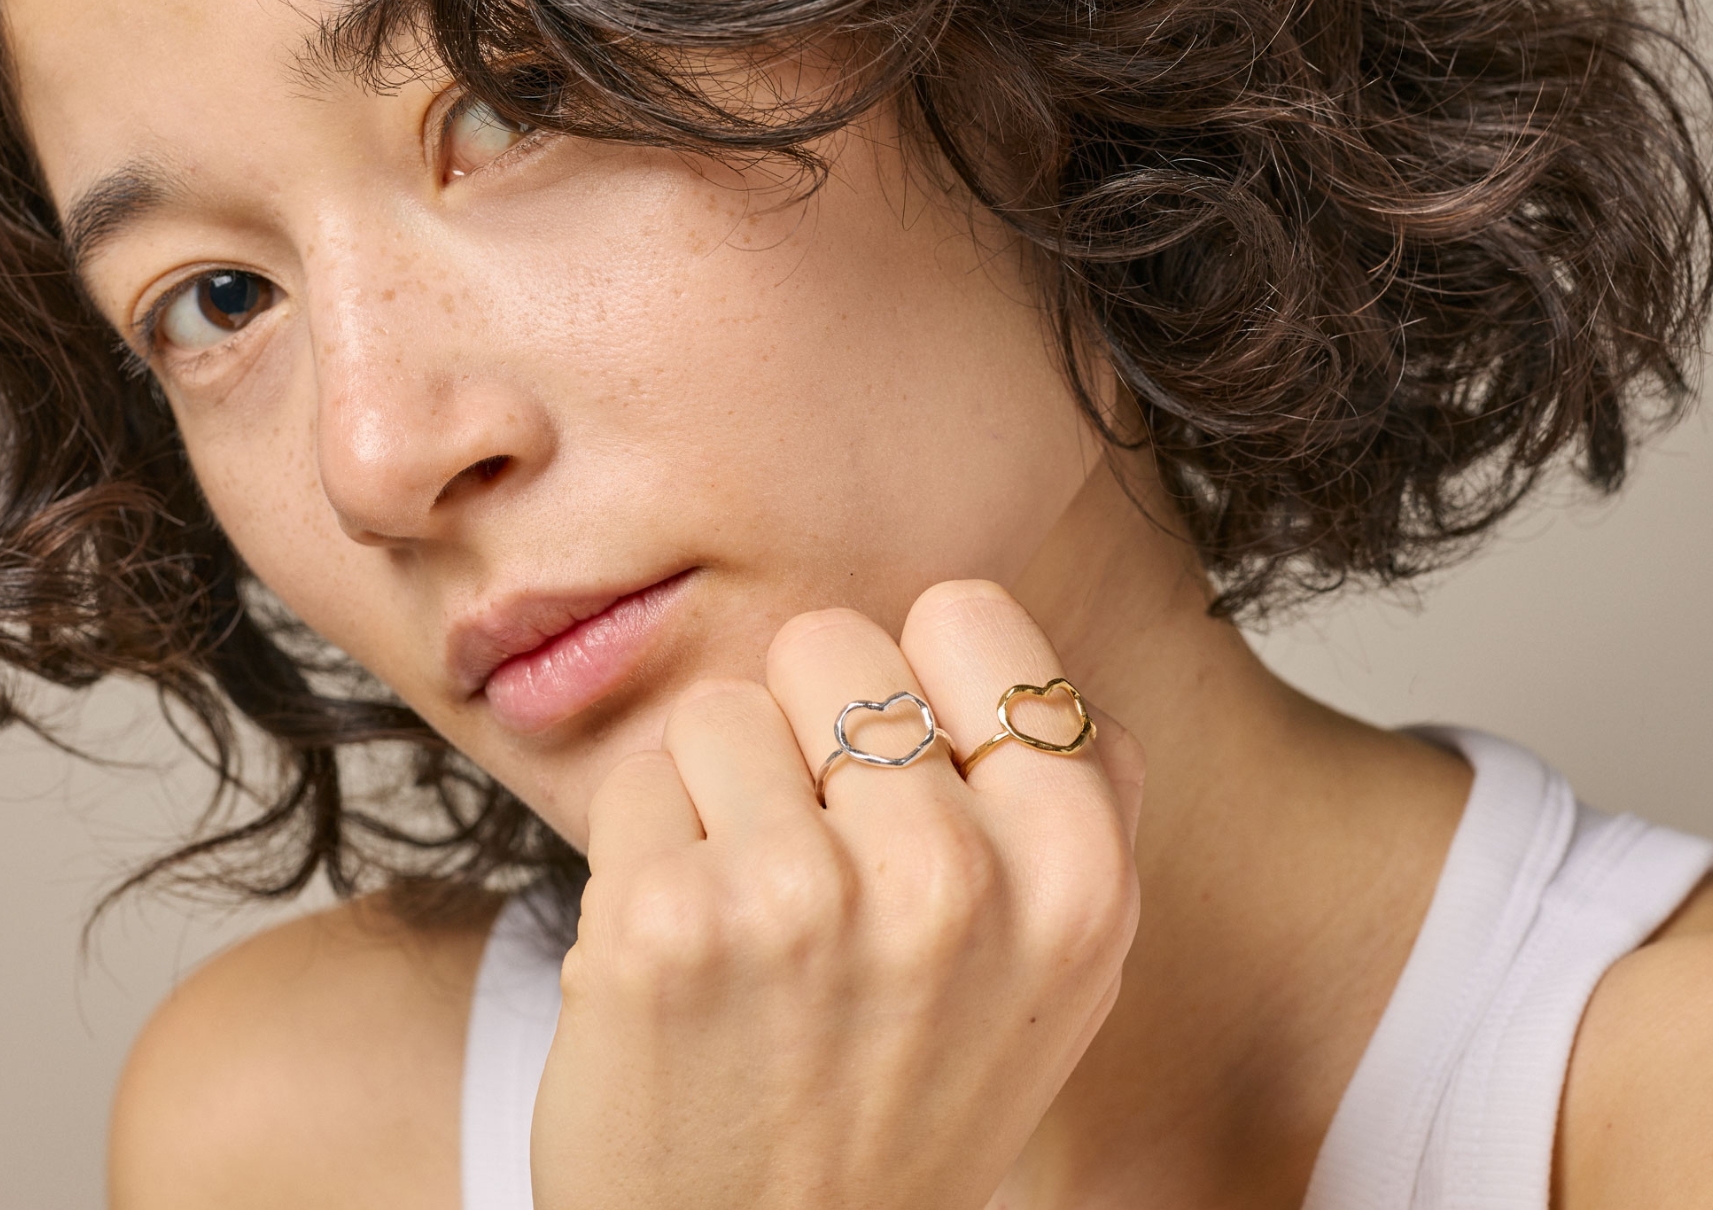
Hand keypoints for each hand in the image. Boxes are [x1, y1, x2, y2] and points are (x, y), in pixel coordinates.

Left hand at [529, 579, 1144, 1209]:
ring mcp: (805, 901)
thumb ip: (1064, 800)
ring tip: (750, 925)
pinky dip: (642, 853)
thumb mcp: (1057, 972)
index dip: (918, 684)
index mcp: (1076, 871)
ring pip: (722, 708)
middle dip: (806, 731)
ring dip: (719, 800)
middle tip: (817, 867)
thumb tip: (997, 641)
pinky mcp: (668, 927)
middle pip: (828, 641)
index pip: (967, 612)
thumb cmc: (903, 1100)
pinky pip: (637, 779)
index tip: (903, 777)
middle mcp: (955, 880)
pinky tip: (679, 960)